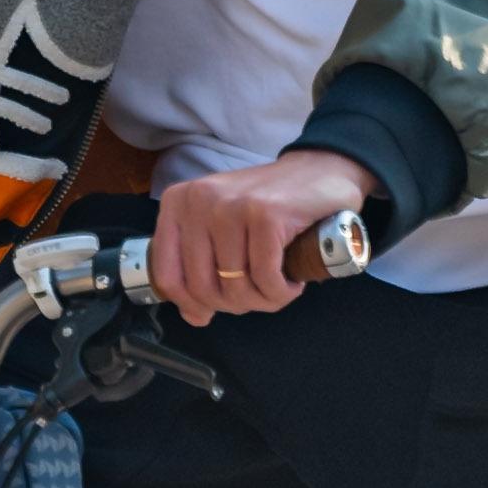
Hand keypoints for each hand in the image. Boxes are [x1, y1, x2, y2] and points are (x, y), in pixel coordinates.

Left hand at [146, 147, 371, 326]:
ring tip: (278, 287)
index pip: (167, 274)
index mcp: (178, 203)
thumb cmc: (269, 205)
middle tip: (259, 295)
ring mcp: (231, 206)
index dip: (191, 304)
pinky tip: (292, 282)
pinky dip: (282, 292)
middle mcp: (198, 201)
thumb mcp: (222, 230)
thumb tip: (194, 317)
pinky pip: (266, 279)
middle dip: (236, 304)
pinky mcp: (265, 215)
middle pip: (203, 287)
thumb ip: (201, 270)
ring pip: (236, 287)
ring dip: (263, 300)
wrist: (321, 171)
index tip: (213, 312)